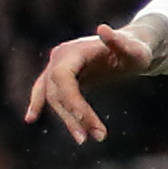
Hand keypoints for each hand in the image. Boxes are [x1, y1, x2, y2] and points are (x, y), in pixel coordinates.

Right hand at [24, 20, 158, 143]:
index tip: (86, 120)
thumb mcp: (135, 50)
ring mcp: (58, 66)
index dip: (71, 100)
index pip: (63, 78)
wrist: (131, 48)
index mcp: (74, 51)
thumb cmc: (136, 50)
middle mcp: (61, 58)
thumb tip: (103, 28)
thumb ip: (120, 43)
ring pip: (54, 97)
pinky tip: (30, 119)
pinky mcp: (61, 76)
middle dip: (74, 115)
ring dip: (67, 119)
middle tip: (98, 137)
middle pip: (58, 91)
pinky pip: (46, 92)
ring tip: (85, 140)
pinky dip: (38, 104)